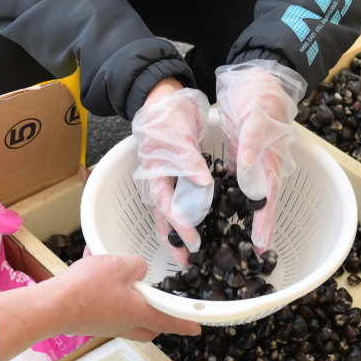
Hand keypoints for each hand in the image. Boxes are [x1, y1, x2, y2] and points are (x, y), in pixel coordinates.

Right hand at [54, 255, 200, 339]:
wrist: (53, 304)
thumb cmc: (87, 289)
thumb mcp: (121, 265)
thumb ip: (137, 265)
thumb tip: (138, 269)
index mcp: (138, 313)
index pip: (168, 320)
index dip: (184, 323)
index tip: (196, 327)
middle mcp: (123, 324)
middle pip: (147, 325)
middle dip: (156, 316)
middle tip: (158, 302)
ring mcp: (105, 323)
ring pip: (126, 314)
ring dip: (129, 297)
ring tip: (121, 273)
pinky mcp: (90, 317)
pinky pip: (105, 304)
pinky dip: (106, 289)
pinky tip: (95, 267)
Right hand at [131, 86, 213, 266]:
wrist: (163, 97)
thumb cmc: (166, 114)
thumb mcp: (177, 135)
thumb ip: (189, 161)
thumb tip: (203, 185)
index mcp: (155, 174)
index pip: (167, 207)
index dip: (180, 227)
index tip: (194, 243)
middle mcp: (160, 182)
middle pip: (165, 218)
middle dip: (175, 241)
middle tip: (189, 263)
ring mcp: (168, 180)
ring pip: (173, 213)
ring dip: (182, 232)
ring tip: (195, 253)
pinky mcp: (179, 176)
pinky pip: (184, 199)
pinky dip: (193, 213)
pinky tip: (205, 224)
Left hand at [215, 60, 306, 251]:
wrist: (258, 73)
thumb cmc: (258, 91)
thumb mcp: (256, 112)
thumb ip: (254, 140)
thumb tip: (249, 169)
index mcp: (270, 157)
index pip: (268, 196)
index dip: (265, 221)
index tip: (260, 244)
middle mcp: (263, 164)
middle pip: (262, 203)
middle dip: (258, 231)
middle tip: (252, 258)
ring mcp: (253, 161)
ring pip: (251, 197)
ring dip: (247, 220)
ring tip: (240, 245)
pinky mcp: (242, 155)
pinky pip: (239, 183)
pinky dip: (233, 200)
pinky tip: (224, 213)